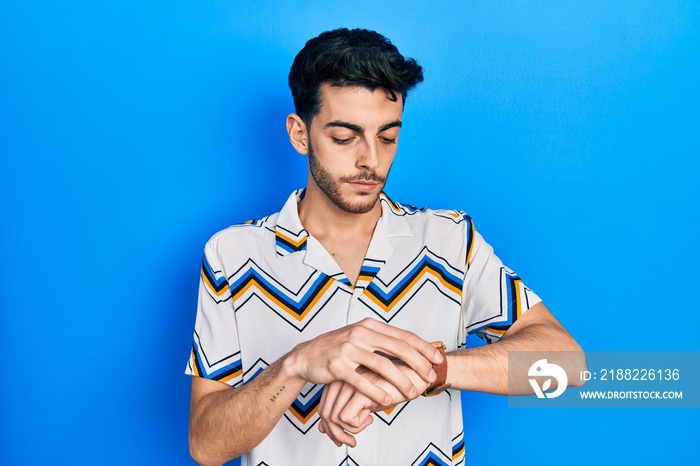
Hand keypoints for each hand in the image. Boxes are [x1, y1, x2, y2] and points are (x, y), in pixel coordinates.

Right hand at [287, 318, 440, 406]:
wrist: (306, 356)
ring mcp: (348, 349)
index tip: (438, 358)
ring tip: (413, 392)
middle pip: (398, 348)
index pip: (403, 335)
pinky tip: (388, 400)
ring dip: (401, 381)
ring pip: (383, 365)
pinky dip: (377, 392)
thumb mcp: (359, 336)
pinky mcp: (337, 366)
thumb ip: (381, 339)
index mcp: (369, 326)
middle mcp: (360, 334)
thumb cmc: (337, 348)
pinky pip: (361, 381)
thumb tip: (410, 346)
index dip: (423, 347)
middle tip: (431, 376)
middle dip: (419, 363)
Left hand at [317, 362, 430, 446]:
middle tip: (350, 442)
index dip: (330, 427)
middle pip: (325, 413)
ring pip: (334, 418)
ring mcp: (349, 384)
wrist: (412, 377)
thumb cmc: (388, 388)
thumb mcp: (363, 401)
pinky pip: (347, 418)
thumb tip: (322, 430)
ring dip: (349, 431)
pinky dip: (357, 426)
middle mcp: (341, 379)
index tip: (343, 437)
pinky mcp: (360, 390)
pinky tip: (371, 418)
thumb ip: (343, 410)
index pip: (323, 407)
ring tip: (365, 426)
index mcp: (340, 378)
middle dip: (336, 433)